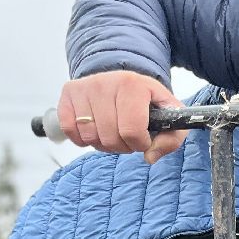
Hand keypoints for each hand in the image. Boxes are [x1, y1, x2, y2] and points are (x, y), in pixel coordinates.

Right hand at [56, 71, 186, 163]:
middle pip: (110, 137)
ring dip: (103, 144)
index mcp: (132, 85)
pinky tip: (96, 130)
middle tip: (128, 136)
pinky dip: (82, 138)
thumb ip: (171, 139)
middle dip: (123, 146)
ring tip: (113, 132)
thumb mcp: (169, 115)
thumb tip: (150, 157)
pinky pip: (70, 130)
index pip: (132, 131)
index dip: (140, 144)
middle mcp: (105, 82)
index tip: (143, 138)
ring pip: (90, 136)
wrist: (122, 81)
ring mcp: (84, 87)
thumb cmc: (146, 101)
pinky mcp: (68, 93)